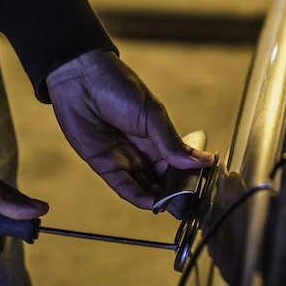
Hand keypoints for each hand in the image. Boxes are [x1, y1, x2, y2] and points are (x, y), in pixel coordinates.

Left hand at [47, 50, 213, 208]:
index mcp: (158, 136)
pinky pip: (123, 186)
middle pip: (162, 178)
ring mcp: (124, 158)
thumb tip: (203, 161)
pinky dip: (137, 196)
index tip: (201, 188)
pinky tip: (152, 203)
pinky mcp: (103, 164)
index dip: (188, 176)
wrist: (82, 78)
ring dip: (158, 197)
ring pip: (145, 185)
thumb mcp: (152, 115)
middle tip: (187, 203)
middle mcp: (143, 150)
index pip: (177, 163)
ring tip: (172, 207)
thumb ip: (172, 143)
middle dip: (174, 191)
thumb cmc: (119, 87)